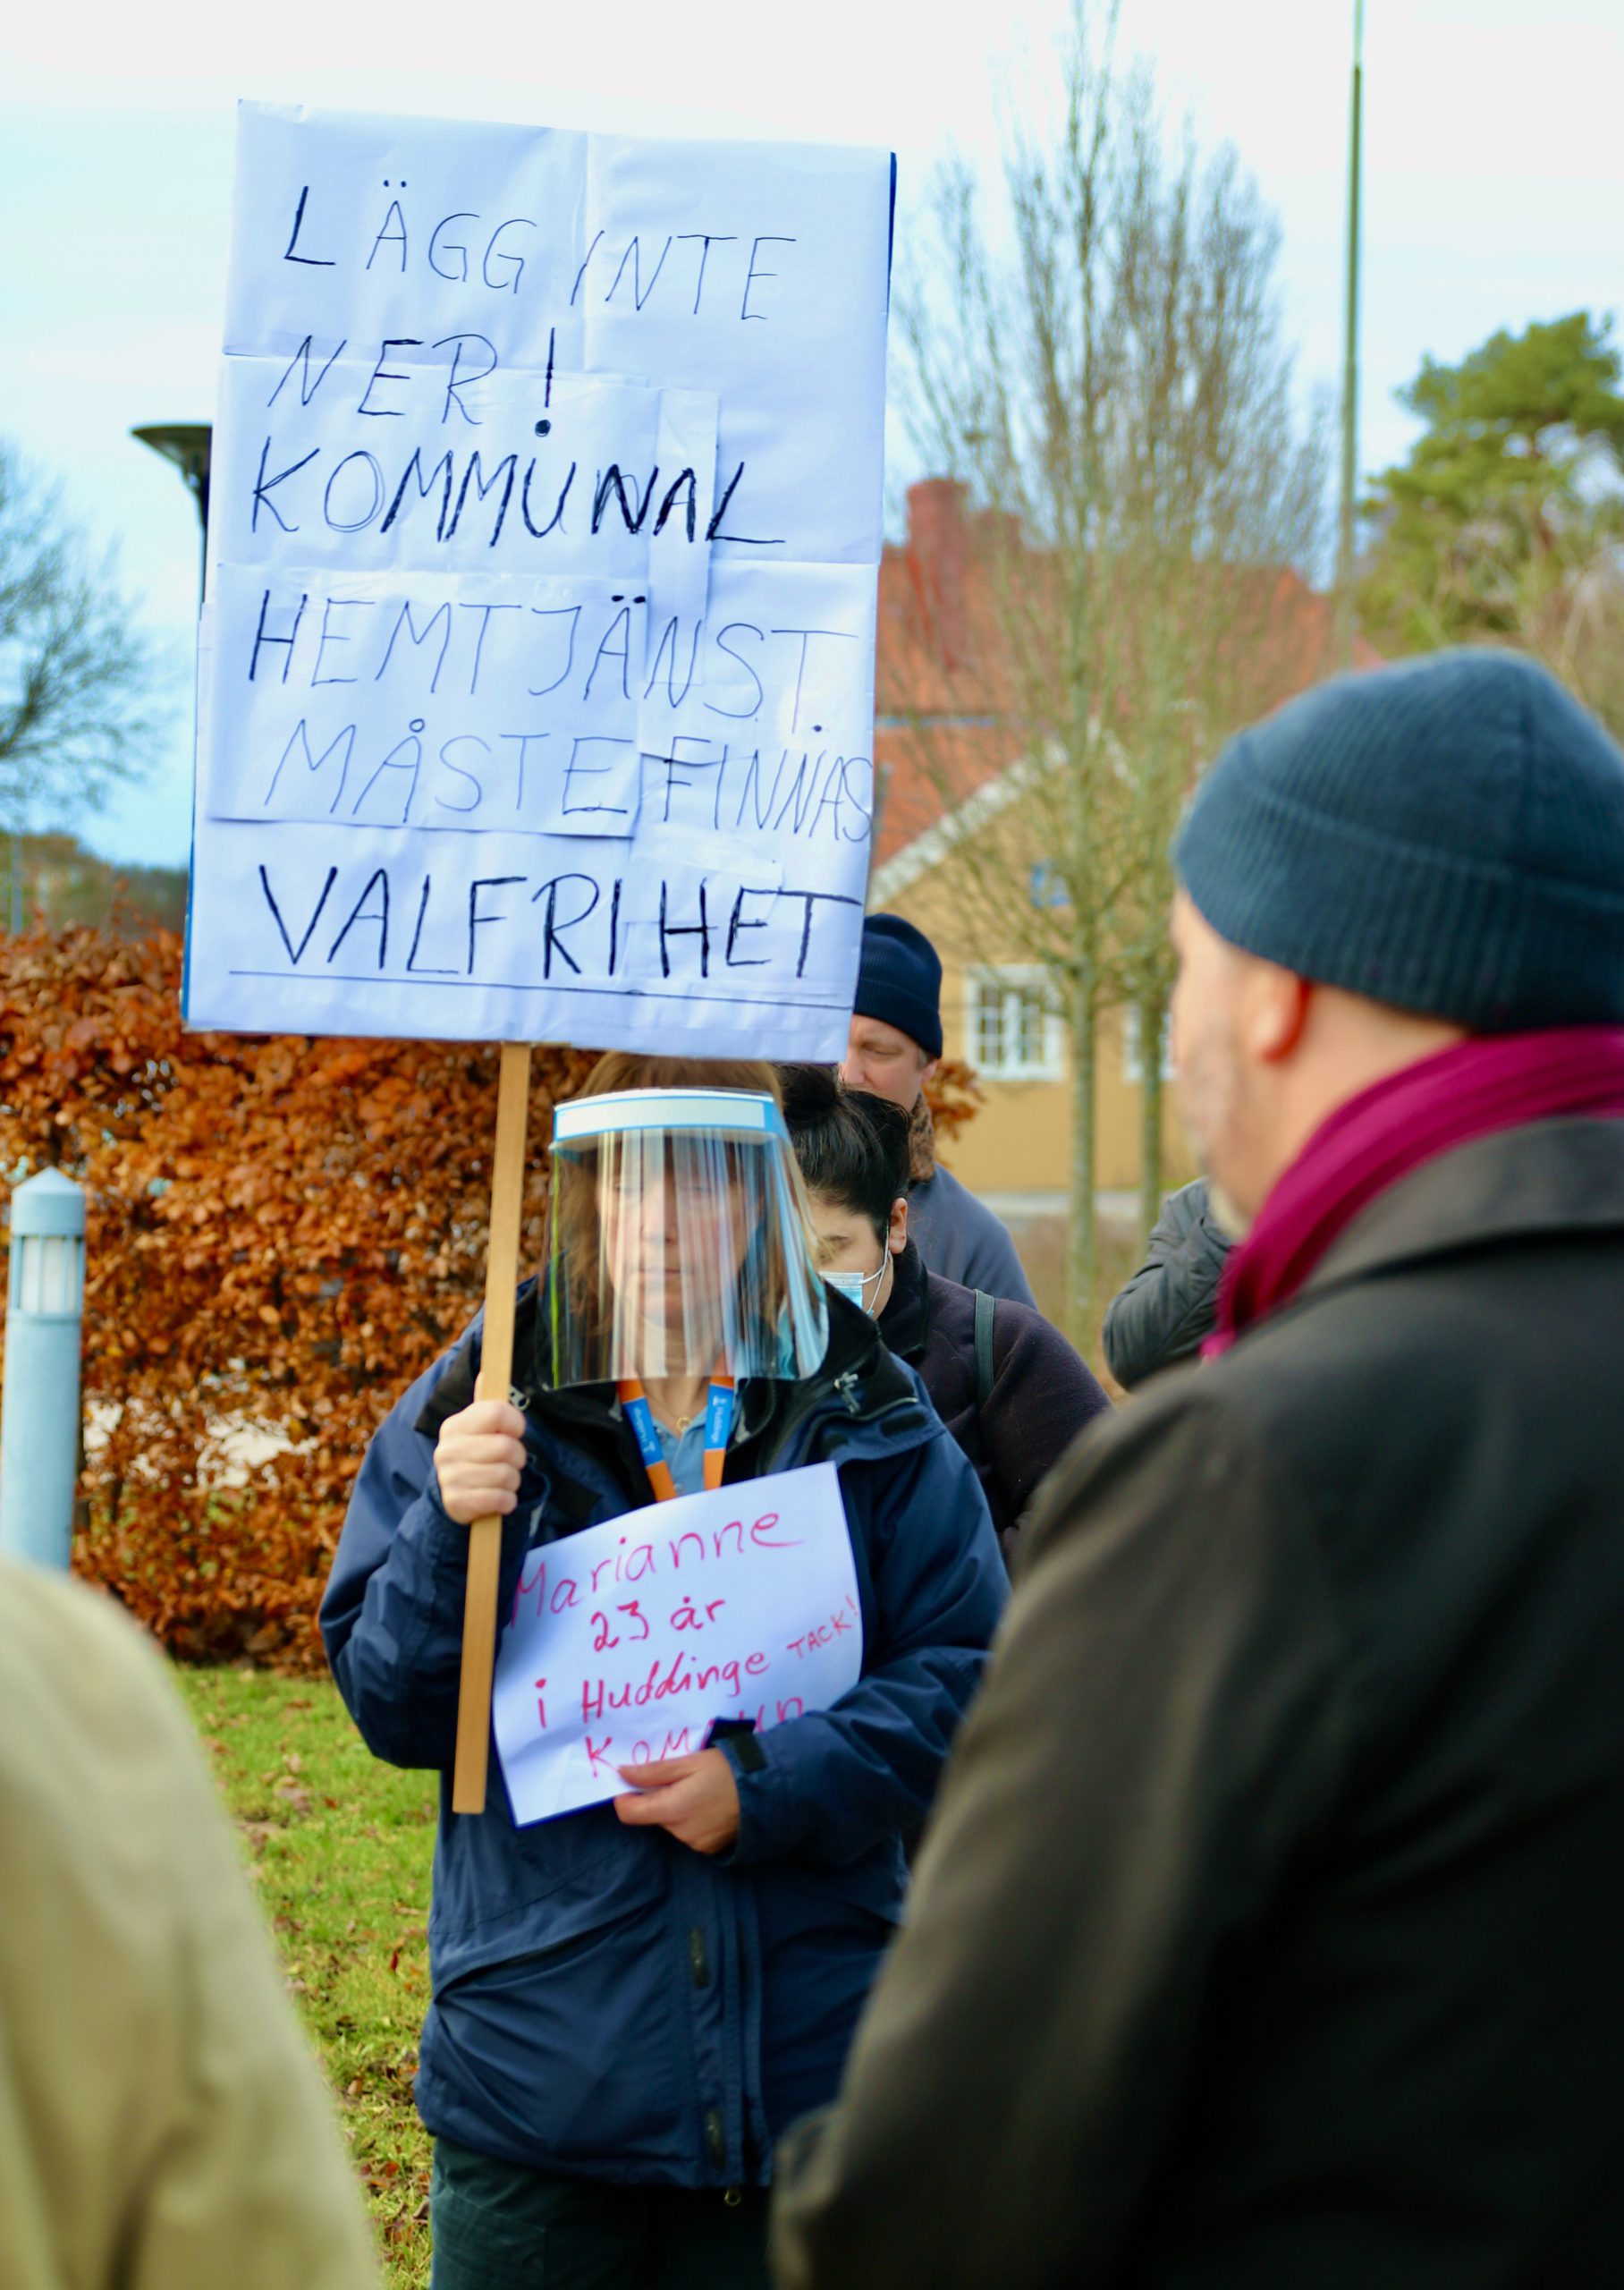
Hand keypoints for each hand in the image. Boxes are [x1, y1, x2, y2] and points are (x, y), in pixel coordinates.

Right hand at [433, 1399, 526, 1525]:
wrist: (452, 1496)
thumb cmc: (474, 1455)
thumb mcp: (477, 1429)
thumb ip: (485, 1405)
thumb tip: (487, 1373)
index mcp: (455, 1425)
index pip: (496, 1412)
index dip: (515, 1423)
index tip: (514, 1432)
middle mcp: (448, 1450)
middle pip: (507, 1447)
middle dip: (518, 1457)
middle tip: (510, 1461)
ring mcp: (450, 1478)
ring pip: (507, 1475)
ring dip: (513, 1481)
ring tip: (502, 1480)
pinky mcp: (457, 1503)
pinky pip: (501, 1500)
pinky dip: (508, 1501)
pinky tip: (498, 1498)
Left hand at [614, 1750, 740, 1854]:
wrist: (767, 1790)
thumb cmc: (726, 1770)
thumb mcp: (689, 1763)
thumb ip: (653, 1771)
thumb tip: (622, 1773)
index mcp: (672, 1810)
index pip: (629, 1813)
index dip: (623, 1799)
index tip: (629, 1784)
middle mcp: (681, 1833)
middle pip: (653, 1817)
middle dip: (658, 1799)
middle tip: (679, 1779)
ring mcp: (696, 1844)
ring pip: (672, 1825)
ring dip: (676, 1810)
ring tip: (699, 1791)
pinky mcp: (710, 1849)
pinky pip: (689, 1833)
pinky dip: (692, 1820)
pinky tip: (709, 1806)